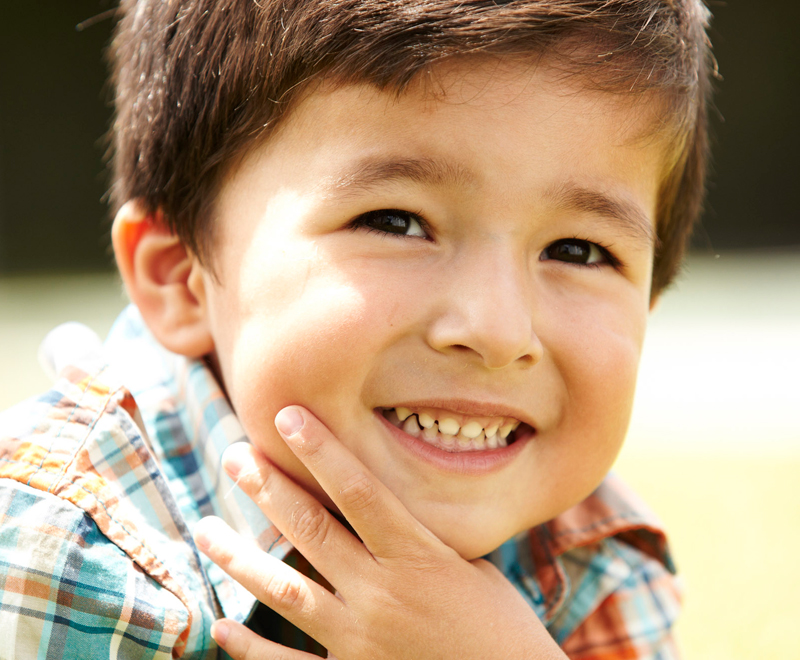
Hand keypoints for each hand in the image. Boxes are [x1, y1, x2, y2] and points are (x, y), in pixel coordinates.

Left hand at [193, 406, 565, 659]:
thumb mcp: (474, 570)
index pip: (360, 491)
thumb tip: (385, 512)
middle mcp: (382, 594)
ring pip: (286, 590)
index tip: (289, 415)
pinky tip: (222, 626)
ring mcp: (360, 640)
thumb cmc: (502, 630)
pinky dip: (250, 648)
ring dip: (241, 558)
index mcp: (420, 559)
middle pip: (312, 530)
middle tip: (236, 457)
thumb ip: (425, 541)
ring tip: (205, 531)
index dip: (322, 450)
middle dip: (269, 488)